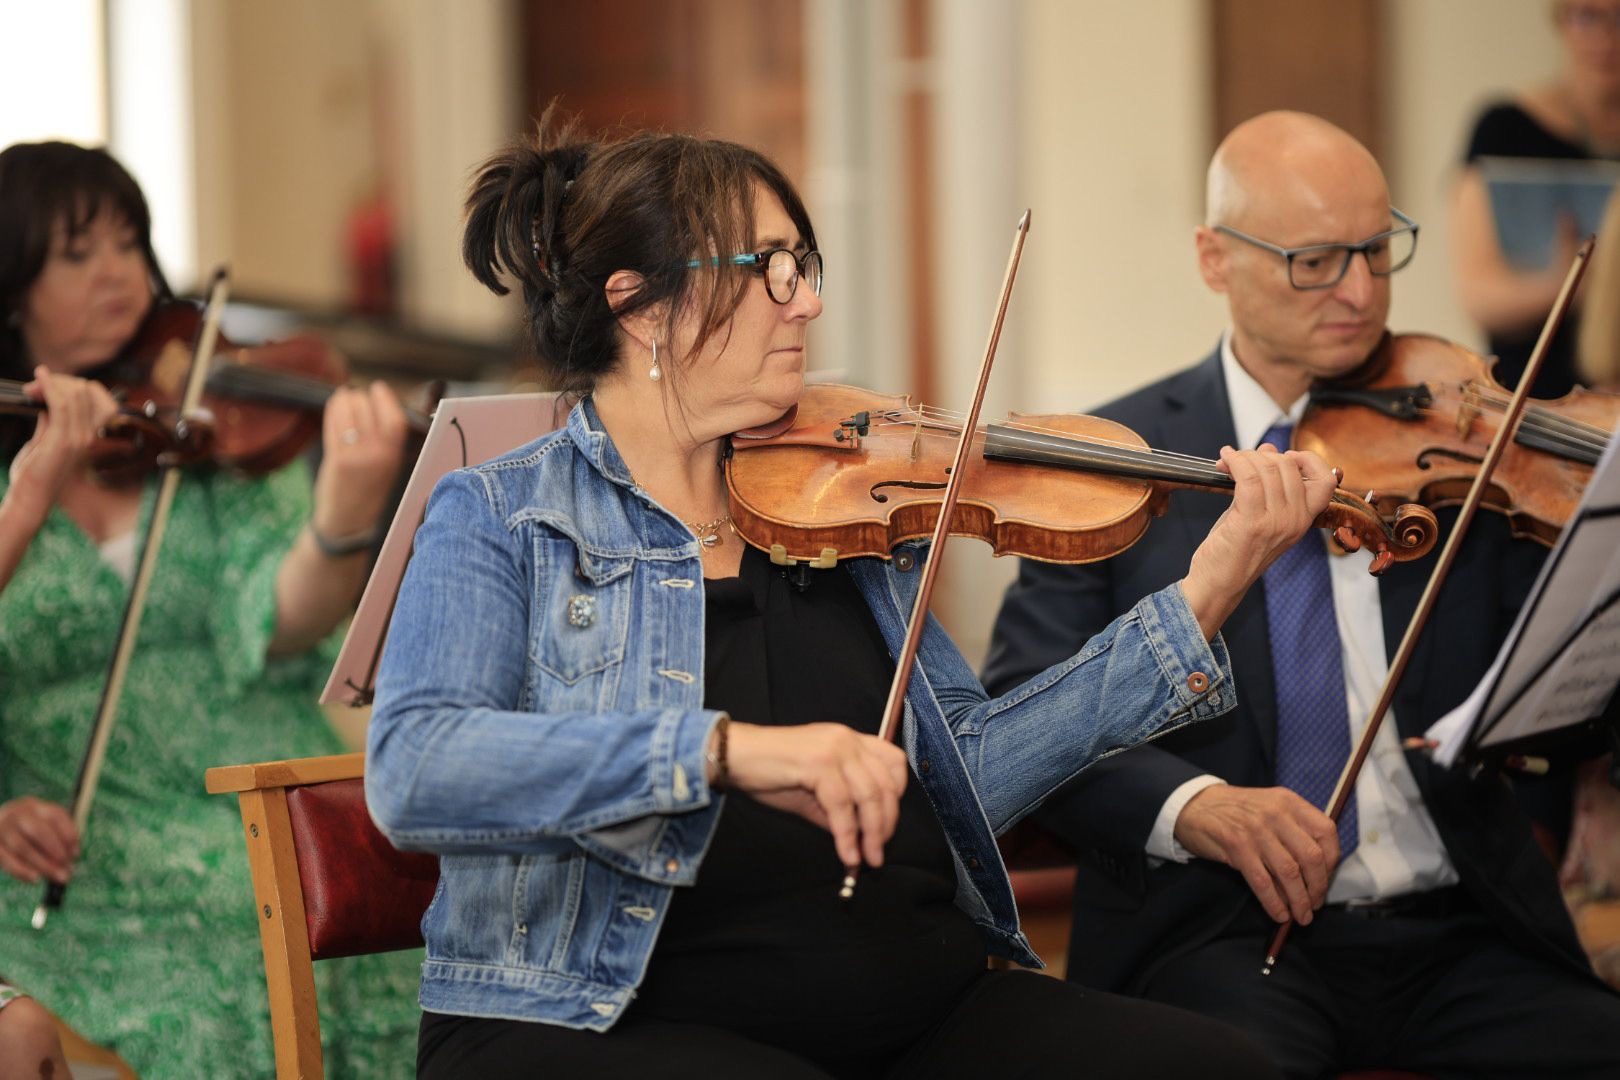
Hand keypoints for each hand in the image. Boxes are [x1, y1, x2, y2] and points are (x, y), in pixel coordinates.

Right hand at [0, 796, 79, 885]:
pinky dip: (21, 871)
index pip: (55, 816)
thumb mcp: (45, 825)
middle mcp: (18, 814)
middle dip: (55, 851)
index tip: (76, 854)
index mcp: (36, 806)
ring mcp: (3, 828)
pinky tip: (35, 879)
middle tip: (68, 868)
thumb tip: (72, 856)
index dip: (68, 835)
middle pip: (38, 831)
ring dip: (42, 865)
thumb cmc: (29, 829)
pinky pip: (6, 860)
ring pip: (22, 847)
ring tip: (58, 877)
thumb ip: (60, 836)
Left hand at [6, 367, 121, 524]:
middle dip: (58, 381)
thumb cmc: (33, 475)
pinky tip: (40, 377)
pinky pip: (60, 404)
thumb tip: (46, 404)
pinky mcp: (63, 439)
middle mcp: (87, 435)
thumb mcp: (43, 443)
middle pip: (83, 392)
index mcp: (86, 436)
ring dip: (51, 383)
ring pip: (73, 394)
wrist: (31, 498)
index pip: (91, 398)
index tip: (43, 384)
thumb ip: (48, 424)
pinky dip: (49, 386)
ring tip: (32, 385)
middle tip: (33, 385)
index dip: (69, 385)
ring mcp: (78, 437)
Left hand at [309, 381, 407, 539]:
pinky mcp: (336, 459)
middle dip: (361, 396)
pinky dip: (333, 409)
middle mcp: (378, 454)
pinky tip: (335, 408)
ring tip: (345, 403)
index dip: (384, 396)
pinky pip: (334, 421)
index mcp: (396, 455)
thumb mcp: (391, 465)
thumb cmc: (370, 491)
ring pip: (349, 409)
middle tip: (357, 399)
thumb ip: (388, 437)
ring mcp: (356, 456)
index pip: (395, 416)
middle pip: (368, 406)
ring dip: (345, 399)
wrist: (349, 523)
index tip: (377, 389)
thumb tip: (383, 401)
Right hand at [722, 722, 908, 869]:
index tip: (888, 823)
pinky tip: (847, 854)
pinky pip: (842, 806)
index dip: (898, 795)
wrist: (735, 757)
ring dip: (871, 833)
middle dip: (886, 823)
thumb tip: (862, 840)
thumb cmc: (770, 773)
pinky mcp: (818, 763)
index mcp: (850, 739)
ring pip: (868, 795)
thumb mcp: (814, 793)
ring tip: (867, 858)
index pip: (894, 762)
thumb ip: (841, 810)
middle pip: (885, 784)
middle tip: (878, 852)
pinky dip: (847, 835)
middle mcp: (847, 739)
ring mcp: (834, 749)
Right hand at [1174, 784, 1338, 923]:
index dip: (1331, 861)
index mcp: (1289, 802)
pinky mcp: (1236, 846)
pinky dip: (1274, 902)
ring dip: (1299, 900)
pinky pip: (1262, 881)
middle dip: (1317, 887)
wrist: (1195, 804)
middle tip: (1314, 904)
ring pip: (1289, 872)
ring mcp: (1256, 830)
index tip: (1326, 879)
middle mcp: (1276, 813)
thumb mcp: (1270, 807)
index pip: (1326, 833)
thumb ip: (1294, 829)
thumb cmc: (1237, 811)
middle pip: (1311, 857)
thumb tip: (1315, 873)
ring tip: (1301, 915)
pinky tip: (1278, 913)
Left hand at [1181, 443, 1336, 637]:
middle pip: (1288, 466)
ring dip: (1243, 457)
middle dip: (1261, 455)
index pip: (1326, 480)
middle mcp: (1295, 521)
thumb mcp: (1260, 516)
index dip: (1306, 459)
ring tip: (1228, 461)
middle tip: (1239, 460)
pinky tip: (1224, 461)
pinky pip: (1248, 477)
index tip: (1280, 456)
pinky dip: (1234, 462)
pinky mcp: (1252, 523)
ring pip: (1267, 468)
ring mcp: (1276, 522)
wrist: (1218, 584)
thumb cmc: (1235, 550)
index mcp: (1303, 520)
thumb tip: (1269, 450)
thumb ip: (1267, 485)